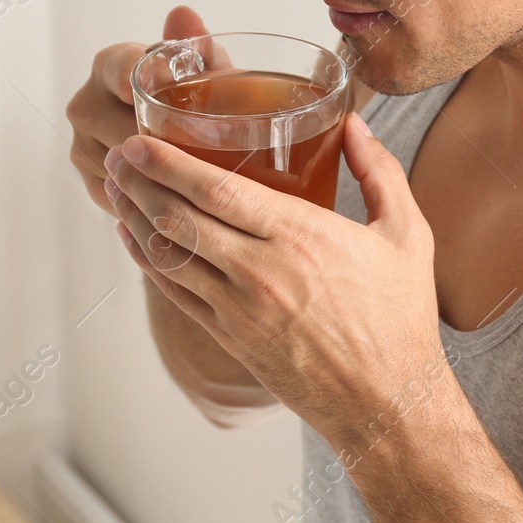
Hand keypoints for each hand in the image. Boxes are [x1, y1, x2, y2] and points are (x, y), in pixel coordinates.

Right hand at [65, 5, 212, 217]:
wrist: (173, 129)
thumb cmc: (191, 92)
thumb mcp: (205, 69)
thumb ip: (199, 46)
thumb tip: (184, 16)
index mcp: (109, 65)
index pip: (117, 70)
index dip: (135, 81)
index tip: (151, 94)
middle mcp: (86, 103)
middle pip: (119, 126)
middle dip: (160, 140)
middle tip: (198, 149)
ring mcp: (81, 143)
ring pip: (119, 163)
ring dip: (154, 172)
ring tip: (192, 176)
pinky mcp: (89, 180)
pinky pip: (117, 193)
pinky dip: (146, 197)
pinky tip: (174, 196)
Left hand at [102, 111, 449, 445]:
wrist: (387, 400)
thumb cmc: (400, 317)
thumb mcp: (407, 234)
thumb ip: (380, 171)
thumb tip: (354, 122)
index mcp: (301, 236)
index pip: (215, 190)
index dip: (168, 163)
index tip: (140, 139)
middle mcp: (260, 271)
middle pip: (179, 217)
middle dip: (138, 182)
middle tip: (116, 154)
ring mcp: (239, 309)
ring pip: (169, 255)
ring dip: (134, 218)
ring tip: (115, 188)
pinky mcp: (230, 338)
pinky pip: (176, 294)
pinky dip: (148, 262)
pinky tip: (135, 239)